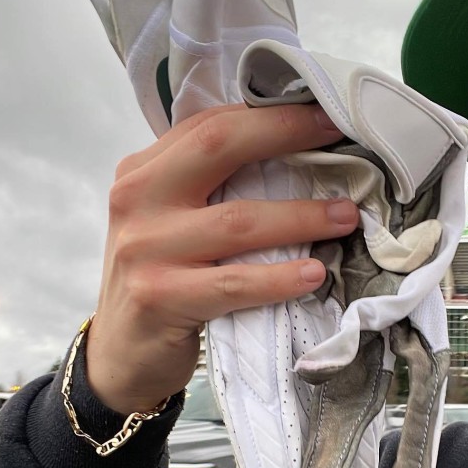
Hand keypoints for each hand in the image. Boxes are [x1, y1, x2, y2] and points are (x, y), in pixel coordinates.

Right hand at [86, 103, 358, 414]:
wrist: (121, 357)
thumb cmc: (161, 286)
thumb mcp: (169, 226)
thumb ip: (207, 192)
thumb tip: (293, 164)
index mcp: (142, 173)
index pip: (208, 125)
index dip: (271, 115)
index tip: (325, 111)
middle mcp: (137, 200)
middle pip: (218, 148)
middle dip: (285, 135)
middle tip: (342, 139)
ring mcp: (144, 249)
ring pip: (238, 222)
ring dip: (301, 218)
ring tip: (347, 218)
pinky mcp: (160, 297)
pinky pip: (233, 283)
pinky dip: (278, 279)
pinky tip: (313, 274)